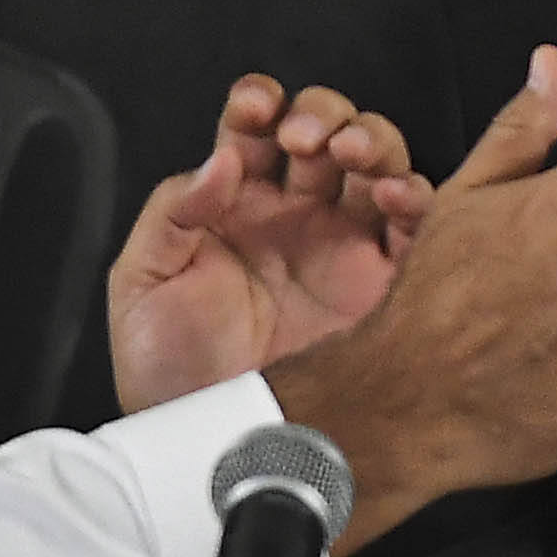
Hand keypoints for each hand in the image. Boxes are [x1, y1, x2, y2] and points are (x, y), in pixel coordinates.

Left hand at [106, 75, 426, 408]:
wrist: (212, 452)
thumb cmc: (168, 377)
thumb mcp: (141, 286)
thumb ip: (171, 213)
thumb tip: (220, 159)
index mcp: (235, 206)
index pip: (254, 130)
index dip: (258, 103)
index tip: (253, 109)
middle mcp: (295, 217)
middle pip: (326, 129)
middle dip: (320, 114)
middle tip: (301, 137)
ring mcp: (343, 245)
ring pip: (375, 160)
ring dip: (368, 137)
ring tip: (346, 152)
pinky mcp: (385, 283)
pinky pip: (415, 222)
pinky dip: (413, 193)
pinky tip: (388, 194)